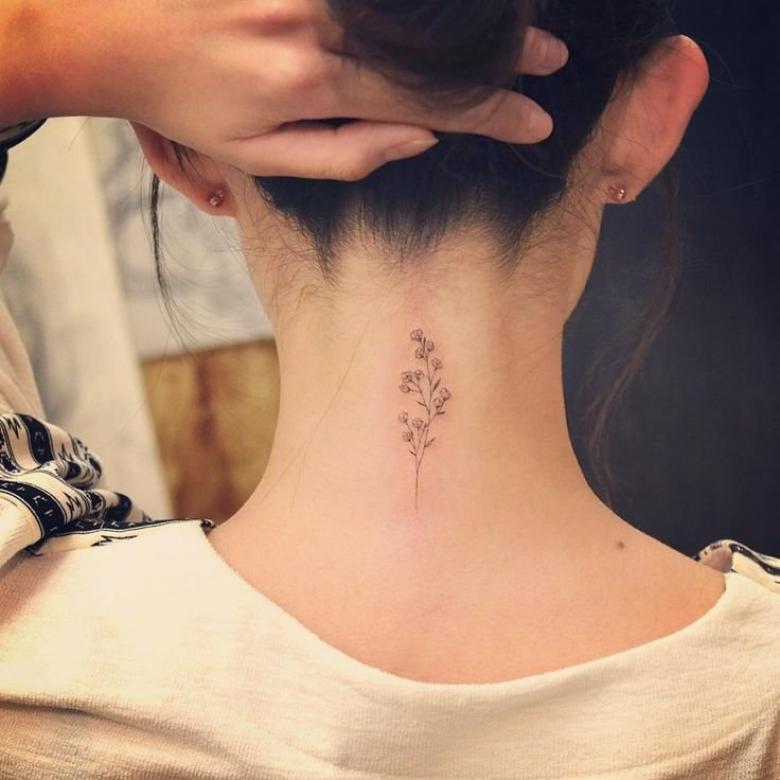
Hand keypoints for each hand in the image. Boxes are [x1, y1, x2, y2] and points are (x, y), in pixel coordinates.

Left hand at [3, 0, 567, 179]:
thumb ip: (347, 153)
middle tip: (548, 61)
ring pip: (411, 11)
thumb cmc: (191, 106)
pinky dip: (424, 11)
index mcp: (318, 86)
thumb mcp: (262, 159)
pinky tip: (454, 21)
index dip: (489, 113)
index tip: (534, 120)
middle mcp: (320, 25)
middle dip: (499, 57)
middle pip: (432, 45)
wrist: (113, 32)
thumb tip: (422, 136)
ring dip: (471, 24)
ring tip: (520, 30)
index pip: (429, 101)